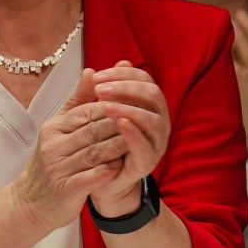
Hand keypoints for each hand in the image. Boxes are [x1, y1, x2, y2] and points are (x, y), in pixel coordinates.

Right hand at [10, 68, 129, 231]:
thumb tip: (92, 70)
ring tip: (138, 143)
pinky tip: (121, 167)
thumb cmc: (53, 162)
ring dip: (119, 147)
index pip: (87, 112)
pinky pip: (91, 176)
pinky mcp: (67, 189)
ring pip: (95, 152)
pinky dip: (107, 171)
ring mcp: (59, 168)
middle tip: (145, 122)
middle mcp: (53, 146)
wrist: (32, 201)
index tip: (135, 106)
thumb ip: (77, 101)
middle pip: (94, 130)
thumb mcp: (60, 129)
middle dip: (120, 125)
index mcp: (53, 128)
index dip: (113, 108)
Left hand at [87, 60, 171, 216]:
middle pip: (153, 95)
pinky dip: (134, 132)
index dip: (124, 74)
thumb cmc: (101, 141)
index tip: (98, 75)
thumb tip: (89, 70)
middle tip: (99, 89)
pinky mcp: (148, 161)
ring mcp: (155, 142)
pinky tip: (119, 122)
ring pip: (152, 119)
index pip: (145, 80)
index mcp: (148, 106)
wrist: (100, 178)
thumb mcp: (92, 114)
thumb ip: (92, 95)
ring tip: (104, 105)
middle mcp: (157, 121)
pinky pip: (146, 145)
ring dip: (129, 108)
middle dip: (126, 88)